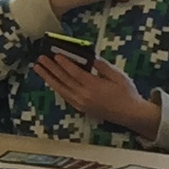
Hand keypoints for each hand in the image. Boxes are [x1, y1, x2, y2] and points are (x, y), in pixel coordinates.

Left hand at [34, 51, 160, 140]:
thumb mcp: (118, 76)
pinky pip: (65, 96)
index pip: (75, 73)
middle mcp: (84, 96)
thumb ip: (103, 66)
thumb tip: (91, 57)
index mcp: (94, 86)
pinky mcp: (80, 108)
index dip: (64, 63)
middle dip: (51, 68)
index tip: (55, 54)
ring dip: (48, 77)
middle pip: (64, 80)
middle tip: (40, 58)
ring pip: (60, 89)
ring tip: (38, 68)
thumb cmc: (126, 93)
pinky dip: (56, 87)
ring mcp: (81, 103)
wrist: (130, 114)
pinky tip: (50, 80)